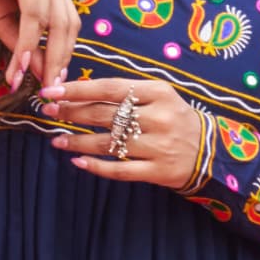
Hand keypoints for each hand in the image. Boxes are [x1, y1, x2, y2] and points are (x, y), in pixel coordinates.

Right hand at [0, 0, 80, 91]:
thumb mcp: (3, 23)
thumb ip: (25, 46)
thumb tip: (43, 75)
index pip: (68, 23)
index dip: (64, 54)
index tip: (54, 82)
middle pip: (67, 23)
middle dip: (58, 58)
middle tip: (48, 87)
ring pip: (51, 20)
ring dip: (40, 54)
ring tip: (28, 78)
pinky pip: (32, 12)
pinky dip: (27, 40)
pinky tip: (21, 60)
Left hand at [45, 74, 205, 189]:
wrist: (211, 151)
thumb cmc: (175, 118)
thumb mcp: (159, 96)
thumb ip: (126, 93)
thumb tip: (79, 92)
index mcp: (158, 92)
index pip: (109, 88)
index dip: (77, 90)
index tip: (51, 91)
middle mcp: (158, 117)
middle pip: (104, 115)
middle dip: (71, 113)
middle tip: (48, 112)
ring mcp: (158, 146)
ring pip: (108, 143)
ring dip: (77, 142)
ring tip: (56, 141)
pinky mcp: (158, 171)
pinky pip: (120, 170)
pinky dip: (96, 167)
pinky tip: (78, 163)